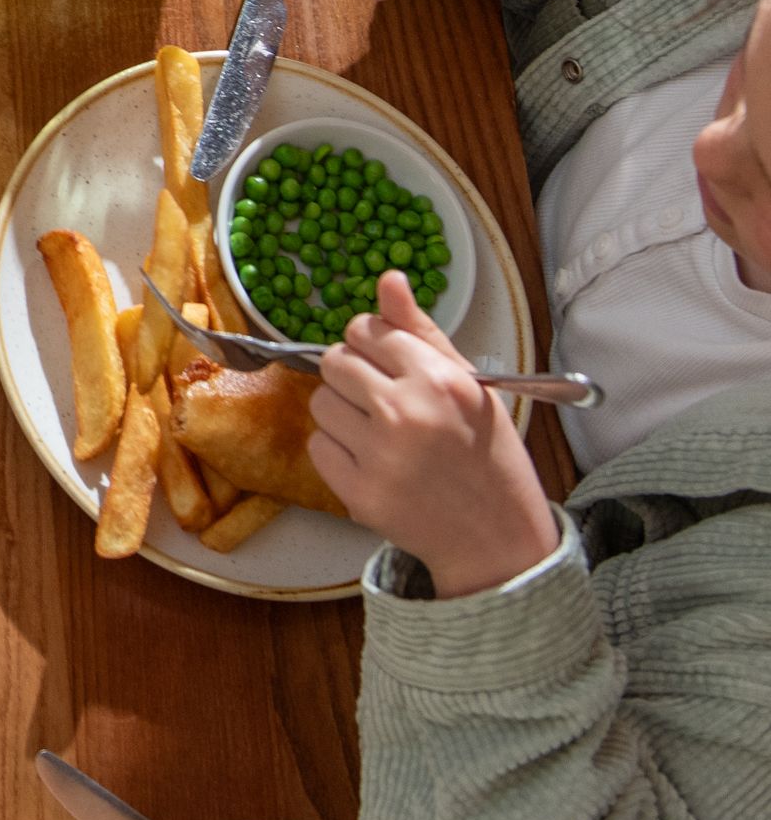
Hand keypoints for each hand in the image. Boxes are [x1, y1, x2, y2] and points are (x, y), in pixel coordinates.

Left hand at [311, 273, 557, 595]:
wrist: (500, 541)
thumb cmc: (489, 457)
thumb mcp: (471, 386)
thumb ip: (421, 331)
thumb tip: (388, 278)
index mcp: (438, 381)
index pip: (365, 330)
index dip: (372, 345)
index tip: (389, 365)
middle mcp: (406, 414)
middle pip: (334, 361)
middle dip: (354, 376)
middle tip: (384, 400)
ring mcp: (380, 456)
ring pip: (320, 402)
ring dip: (343, 413)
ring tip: (381, 433)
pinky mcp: (359, 493)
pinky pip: (318, 446)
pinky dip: (338, 451)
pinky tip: (374, 461)